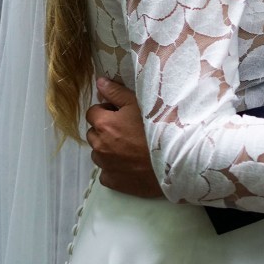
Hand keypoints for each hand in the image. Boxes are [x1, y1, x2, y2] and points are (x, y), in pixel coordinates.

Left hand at [85, 77, 162, 197]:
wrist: (171, 159)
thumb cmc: (155, 127)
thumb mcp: (137, 103)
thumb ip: (116, 92)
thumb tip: (99, 82)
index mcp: (104, 124)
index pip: (92, 113)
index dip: (105, 110)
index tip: (119, 113)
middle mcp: (99, 145)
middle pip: (93, 133)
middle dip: (104, 129)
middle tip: (124, 128)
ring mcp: (105, 165)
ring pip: (97, 153)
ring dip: (106, 148)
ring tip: (127, 145)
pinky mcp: (112, 181)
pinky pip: (105, 172)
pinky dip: (112, 166)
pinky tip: (127, 162)